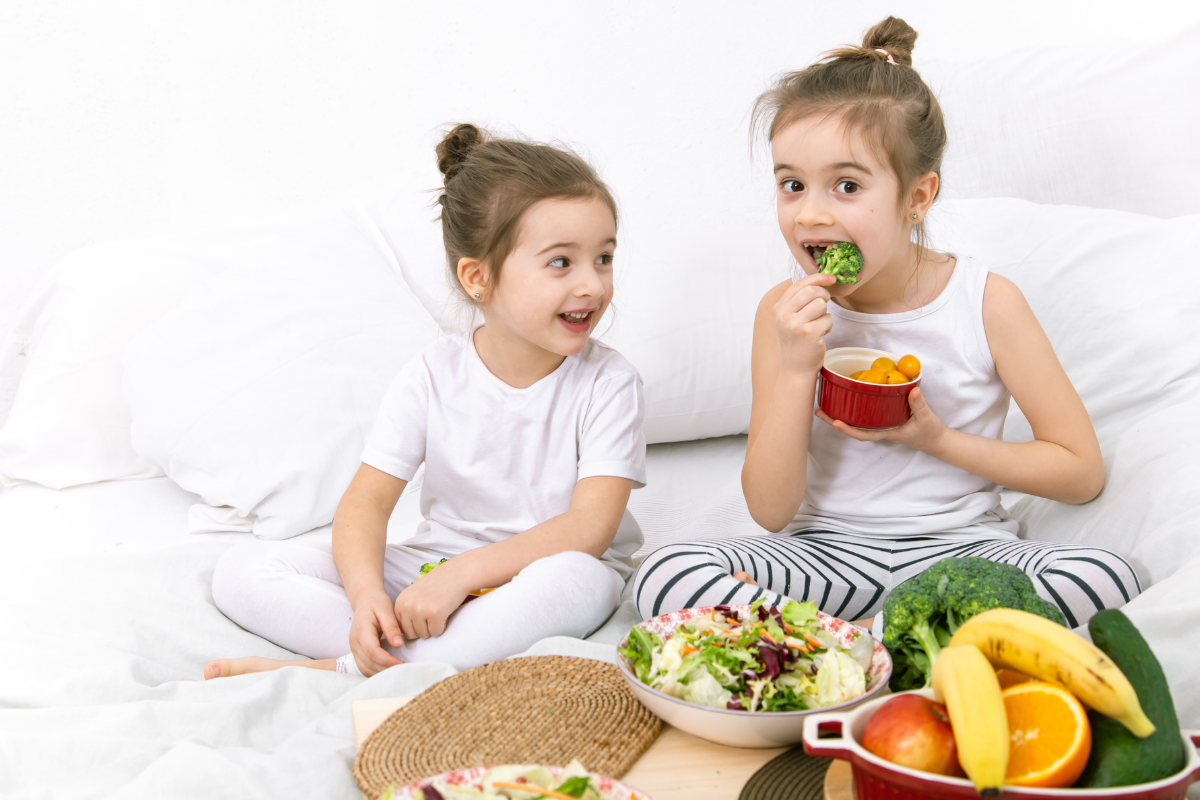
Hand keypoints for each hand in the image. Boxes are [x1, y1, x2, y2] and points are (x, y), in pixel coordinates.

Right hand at [349, 590, 404, 676]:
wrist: (365, 601)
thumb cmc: (377, 604)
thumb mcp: (386, 610)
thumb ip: (392, 627)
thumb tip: (398, 644)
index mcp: (362, 630)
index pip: (372, 651)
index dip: (387, 660)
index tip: (402, 663)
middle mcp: (354, 641)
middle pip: (368, 663)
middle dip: (386, 669)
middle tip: (404, 670)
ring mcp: (353, 648)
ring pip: (365, 668)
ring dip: (381, 673)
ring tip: (398, 671)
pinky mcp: (356, 652)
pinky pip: (364, 667)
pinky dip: (376, 672)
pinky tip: (389, 670)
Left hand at [394, 559, 470, 639]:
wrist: (456, 574)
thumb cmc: (437, 586)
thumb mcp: (414, 596)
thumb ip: (406, 611)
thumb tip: (403, 637)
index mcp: (400, 602)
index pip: (402, 629)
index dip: (415, 625)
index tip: (424, 613)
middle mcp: (407, 606)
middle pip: (412, 635)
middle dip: (424, 629)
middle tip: (432, 614)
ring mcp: (420, 610)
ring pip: (424, 635)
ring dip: (433, 628)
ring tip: (438, 611)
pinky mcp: (435, 614)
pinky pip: (437, 632)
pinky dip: (443, 626)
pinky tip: (445, 612)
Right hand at [774, 273, 836, 376]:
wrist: (796, 367)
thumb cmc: (797, 341)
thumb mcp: (791, 318)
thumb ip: (801, 300)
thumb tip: (824, 279)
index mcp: (779, 308)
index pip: (799, 284)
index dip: (818, 278)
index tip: (831, 279)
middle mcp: (784, 314)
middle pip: (811, 291)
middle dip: (823, 295)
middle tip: (823, 307)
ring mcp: (795, 324)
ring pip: (821, 304)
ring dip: (825, 313)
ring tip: (819, 324)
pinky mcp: (809, 333)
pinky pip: (828, 318)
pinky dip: (828, 325)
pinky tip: (820, 334)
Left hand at [815, 386, 947, 453]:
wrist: (936, 440)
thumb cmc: (930, 432)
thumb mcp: (926, 418)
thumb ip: (919, 404)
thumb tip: (912, 389)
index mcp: (887, 432)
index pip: (863, 434)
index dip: (848, 430)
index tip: (835, 422)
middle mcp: (880, 430)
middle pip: (854, 428)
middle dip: (835, 421)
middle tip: (819, 411)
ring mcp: (881, 425)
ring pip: (857, 422)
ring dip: (841, 414)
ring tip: (824, 405)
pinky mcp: (884, 419)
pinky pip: (866, 416)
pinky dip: (855, 409)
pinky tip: (846, 400)